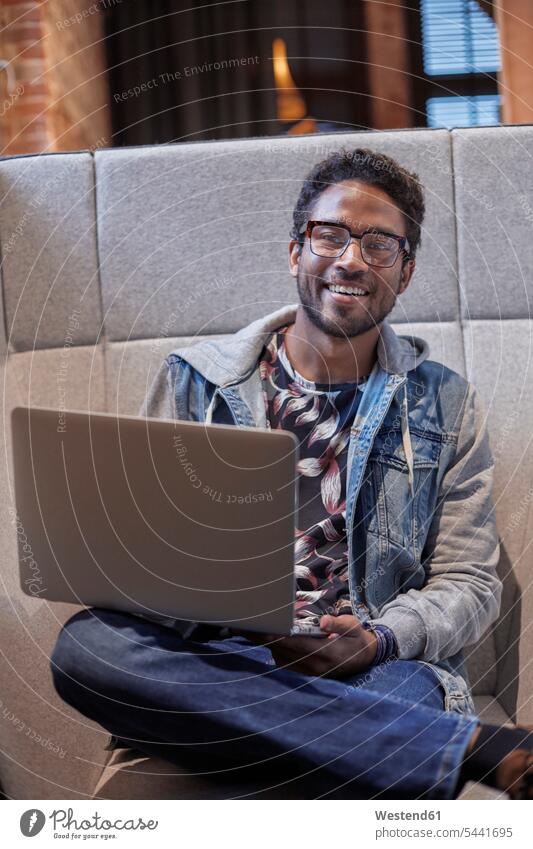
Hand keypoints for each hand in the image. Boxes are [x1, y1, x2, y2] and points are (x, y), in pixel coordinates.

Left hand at [244, 615, 378, 678]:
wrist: (364, 659)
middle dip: (262, 638)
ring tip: (248, 629)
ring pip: (280, 657)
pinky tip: (265, 639)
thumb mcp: (353, 627)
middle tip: (241, 625)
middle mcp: (314, 665)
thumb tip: (324, 621)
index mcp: (325, 652)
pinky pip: (284, 663)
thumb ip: (338, 624)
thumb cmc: (356, 639)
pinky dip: (273, 650)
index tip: (259, 629)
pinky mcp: (305, 673)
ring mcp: (309, 671)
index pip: (294, 644)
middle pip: (281, 650)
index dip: (275, 636)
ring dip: (265, 644)